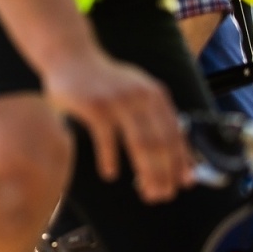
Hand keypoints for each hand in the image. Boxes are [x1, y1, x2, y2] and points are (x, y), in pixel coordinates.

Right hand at [42, 52, 192, 203]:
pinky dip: (109, 160)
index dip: (181, 162)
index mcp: (155, 94)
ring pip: (141, 145)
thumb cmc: (104, 81)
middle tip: (162, 196)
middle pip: (160, 143)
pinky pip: (107, 140)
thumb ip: (154, 116)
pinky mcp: (95, 106)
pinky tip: (110, 174)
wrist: (69, 55)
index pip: (175, 134)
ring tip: (146, 193)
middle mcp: (141, 95)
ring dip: (146, 173)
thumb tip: (174, 151)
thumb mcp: (136, 90)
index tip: (182, 185)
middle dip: (165, 174)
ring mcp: (118, 100)